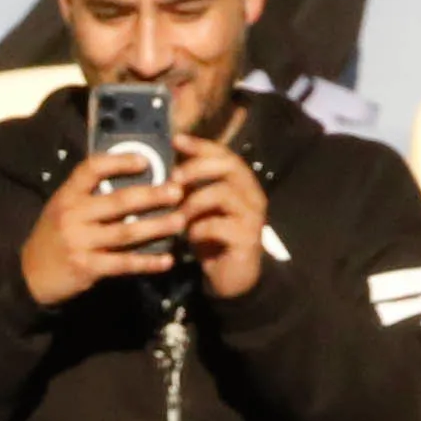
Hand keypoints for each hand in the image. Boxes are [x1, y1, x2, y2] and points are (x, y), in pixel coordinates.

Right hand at [20, 145, 188, 307]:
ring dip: (156, 227)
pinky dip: (147, 262)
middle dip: (151, 195)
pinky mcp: (87, 268)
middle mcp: (73, 215)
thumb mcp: (63, 209)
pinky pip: (123, 264)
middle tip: (177, 191)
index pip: (92, 168)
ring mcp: (80, 242)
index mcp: (67, 195)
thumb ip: (90, 196)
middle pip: (118, 201)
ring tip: (180, 222)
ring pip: (126, 233)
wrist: (29, 276)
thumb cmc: (53, 238)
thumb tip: (131, 180)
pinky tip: (167, 259)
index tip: (145, 160)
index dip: (119, 162)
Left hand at [166, 134, 268, 302]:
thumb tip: (168, 163)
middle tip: (174, 178)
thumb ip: (191, 187)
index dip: (201, 145)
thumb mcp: (199, 209)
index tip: (177, 140)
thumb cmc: (213, 240)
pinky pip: (219, 225)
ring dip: (194, 202)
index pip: (225, 154)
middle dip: (197, 168)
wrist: (231, 279)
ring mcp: (252, 217)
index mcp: (242, 183)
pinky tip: (189, 237)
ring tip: (179, 215)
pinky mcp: (247, 239)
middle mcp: (252, 194)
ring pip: (223, 194)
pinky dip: (198, 229)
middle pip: (228, 166)